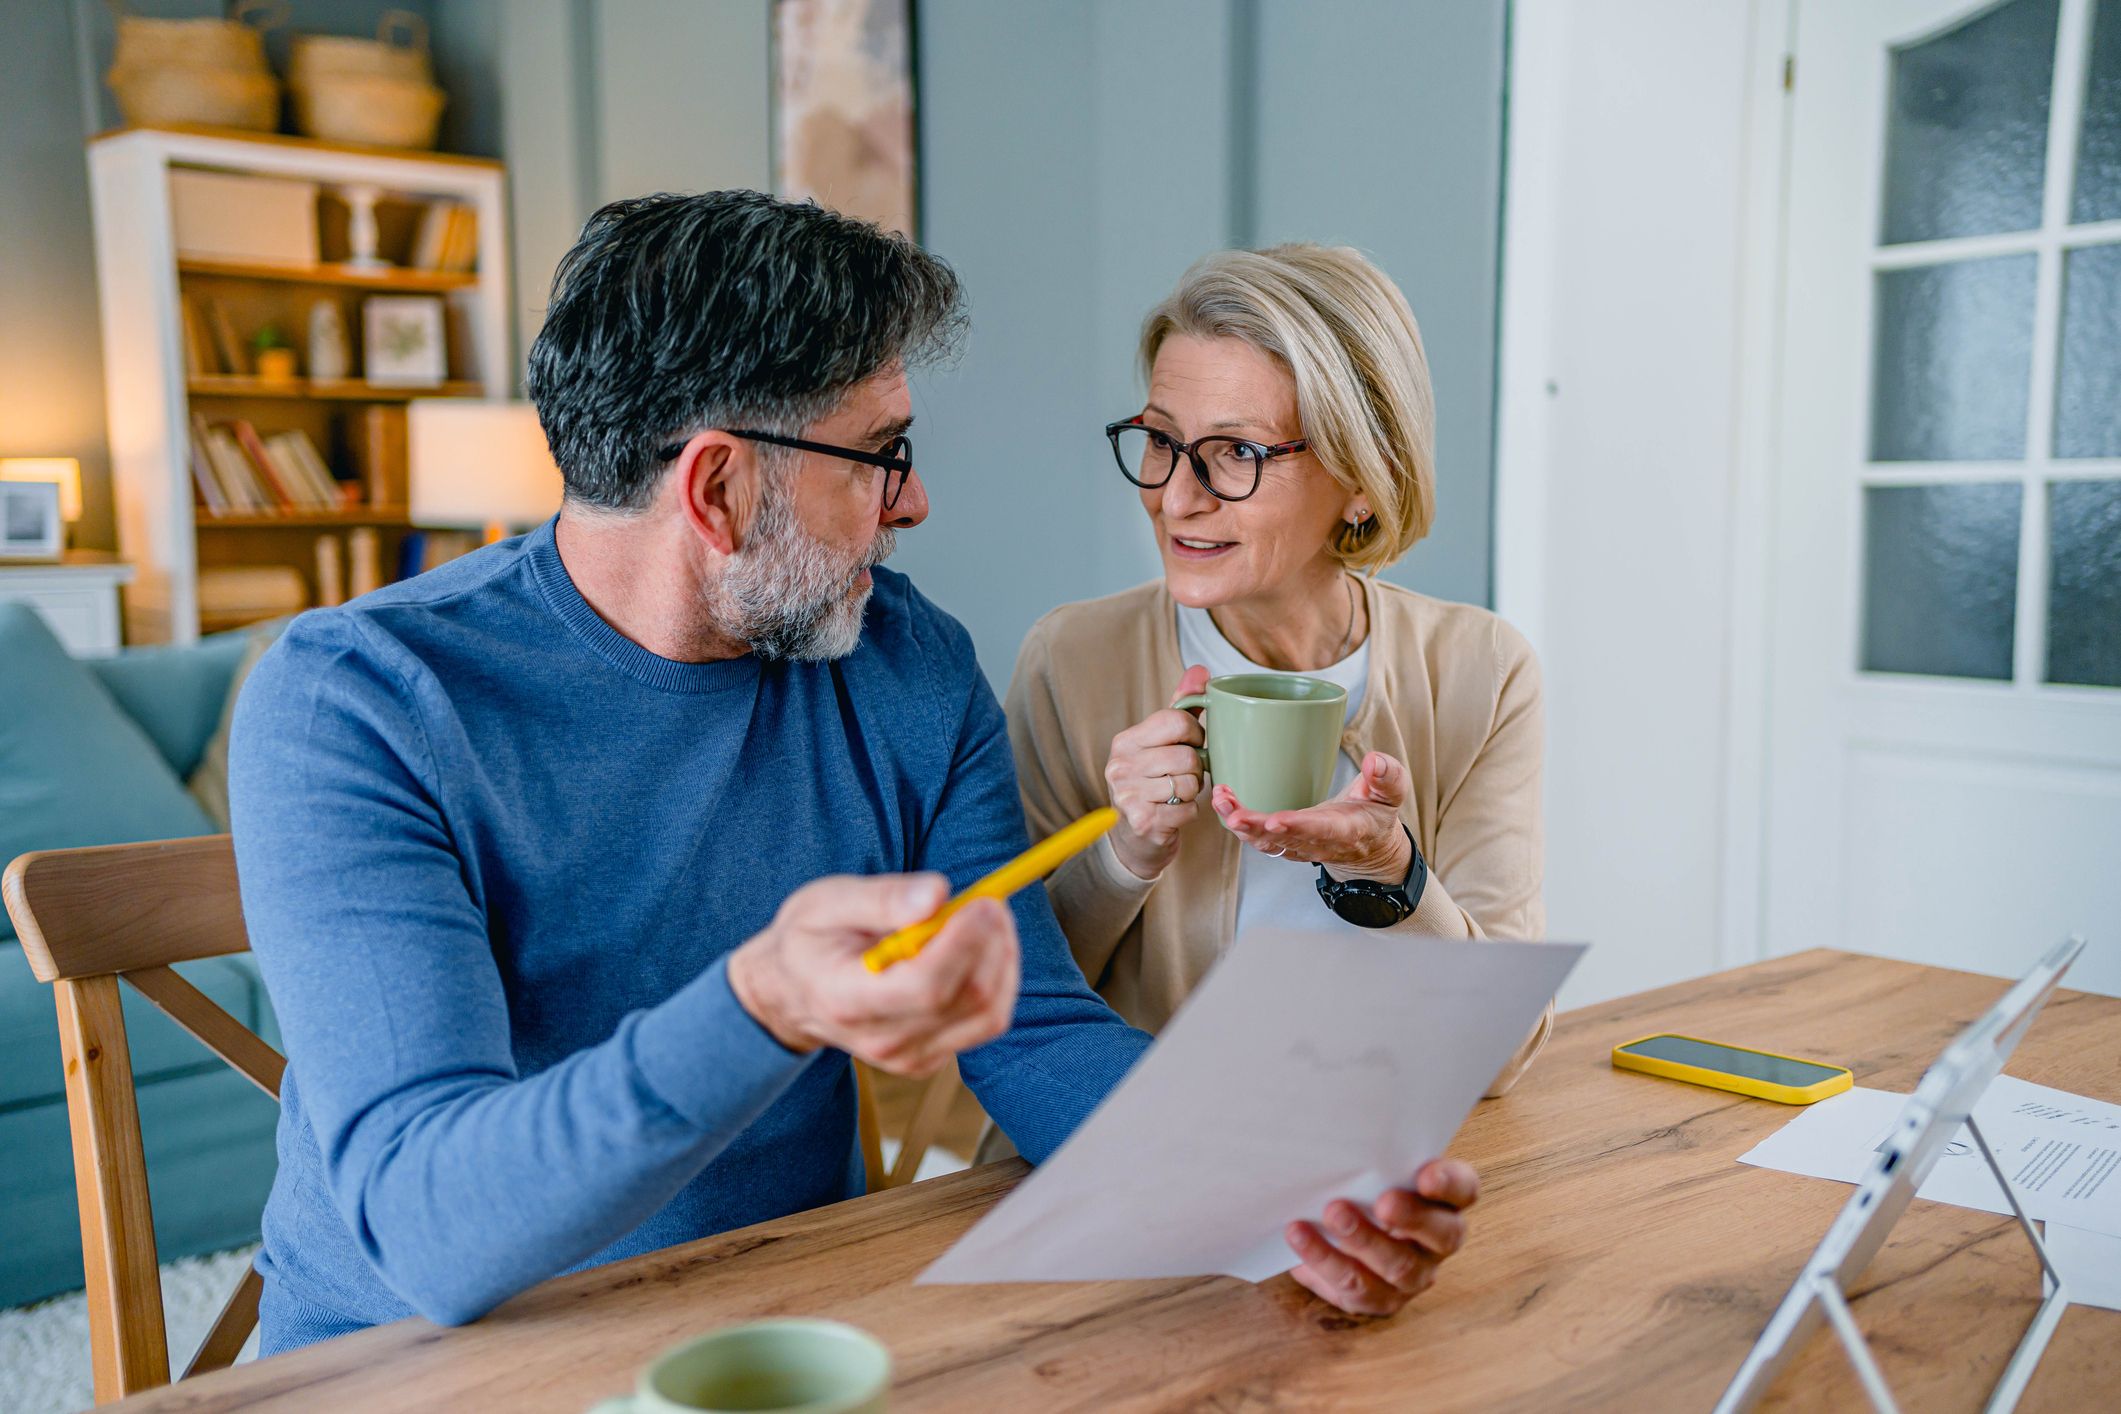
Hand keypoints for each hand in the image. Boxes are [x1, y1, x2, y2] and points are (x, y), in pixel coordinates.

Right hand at [726, 874, 1018, 1077]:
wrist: (793, 992)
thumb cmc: (811, 939)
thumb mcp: (827, 902)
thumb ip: (883, 897)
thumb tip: (938, 894)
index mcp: (848, 1000)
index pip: (924, 986)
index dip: (964, 943)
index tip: (983, 902)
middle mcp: (882, 1040)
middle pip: (966, 1000)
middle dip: (992, 944)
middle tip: (990, 900)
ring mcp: (909, 1057)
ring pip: (987, 1015)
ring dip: (1003, 960)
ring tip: (986, 919)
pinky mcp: (930, 1059)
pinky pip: (985, 1023)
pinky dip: (997, 980)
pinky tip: (978, 948)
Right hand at [1103, 665, 1210, 879]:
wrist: (1134, 839)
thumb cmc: (1153, 783)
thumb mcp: (1161, 743)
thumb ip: (1181, 707)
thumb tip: (1200, 670)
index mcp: (1125, 741)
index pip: (1176, 721)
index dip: (1195, 734)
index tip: (1191, 745)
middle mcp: (1121, 766)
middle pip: (1187, 756)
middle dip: (1196, 769)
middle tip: (1184, 776)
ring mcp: (1128, 795)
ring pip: (1189, 784)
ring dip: (1192, 793)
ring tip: (1176, 795)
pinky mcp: (1143, 822)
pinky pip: (1188, 810)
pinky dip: (1189, 813)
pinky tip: (1173, 813)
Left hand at [1211, 751, 1413, 884]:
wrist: (1369, 848)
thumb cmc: (1376, 815)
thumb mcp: (1392, 794)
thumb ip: (1388, 777)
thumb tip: (1375, 760)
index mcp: (1346, 830)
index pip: (1322, 830)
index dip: (1298, 826)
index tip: (1275, 820)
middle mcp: (1318, 843)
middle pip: (1283, 840)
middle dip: (1256, 828)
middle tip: (1233, 815)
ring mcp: (1299, 847)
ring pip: (1265, 842)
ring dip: (1240, 823)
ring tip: (1220, 799)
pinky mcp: (1285, 844)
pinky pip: (1259, 838)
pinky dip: (1238, 822)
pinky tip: (1222, 800)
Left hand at [1285, 1158, 1477, 1315]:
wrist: (1333, 1227)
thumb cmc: (1360, 1186)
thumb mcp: (1373, 1168)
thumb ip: (1373, 1157)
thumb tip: (1345, 1136)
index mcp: (1445, 1201)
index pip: (1464, 1190)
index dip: (1449, 1184)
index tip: (1425, 1174)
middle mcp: (1437, 1242)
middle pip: (1441, 1235)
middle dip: (1411, 1218)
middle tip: (1382, 1202)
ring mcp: (1413, 1276)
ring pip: (1398, 1267)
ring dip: (1363, 1240)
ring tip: (1331, 1214)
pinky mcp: (1378, 1299)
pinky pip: (1356, 1288)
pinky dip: (1324, 1261)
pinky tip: (1300, 1238)